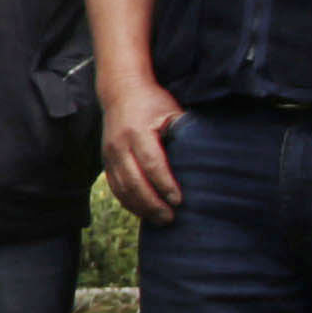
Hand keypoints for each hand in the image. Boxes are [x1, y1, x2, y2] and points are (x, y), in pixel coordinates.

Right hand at [101, 80, 186, 224]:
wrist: (119, 92)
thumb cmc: (152, 102)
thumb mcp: (171, 111)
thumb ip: (183, 133)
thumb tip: (206, 159)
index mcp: (137, 131)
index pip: (151, 163)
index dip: (165, 184)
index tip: (179, 200)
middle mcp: (119, 145)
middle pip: (134, 181)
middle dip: (152, 203)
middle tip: (171, 218)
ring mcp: (109, 155)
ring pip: (122, 189)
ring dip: (140, 207)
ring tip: (160, 220)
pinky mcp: (105, 162)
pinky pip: (115, 188)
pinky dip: (129, 202)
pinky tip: (144, 211)